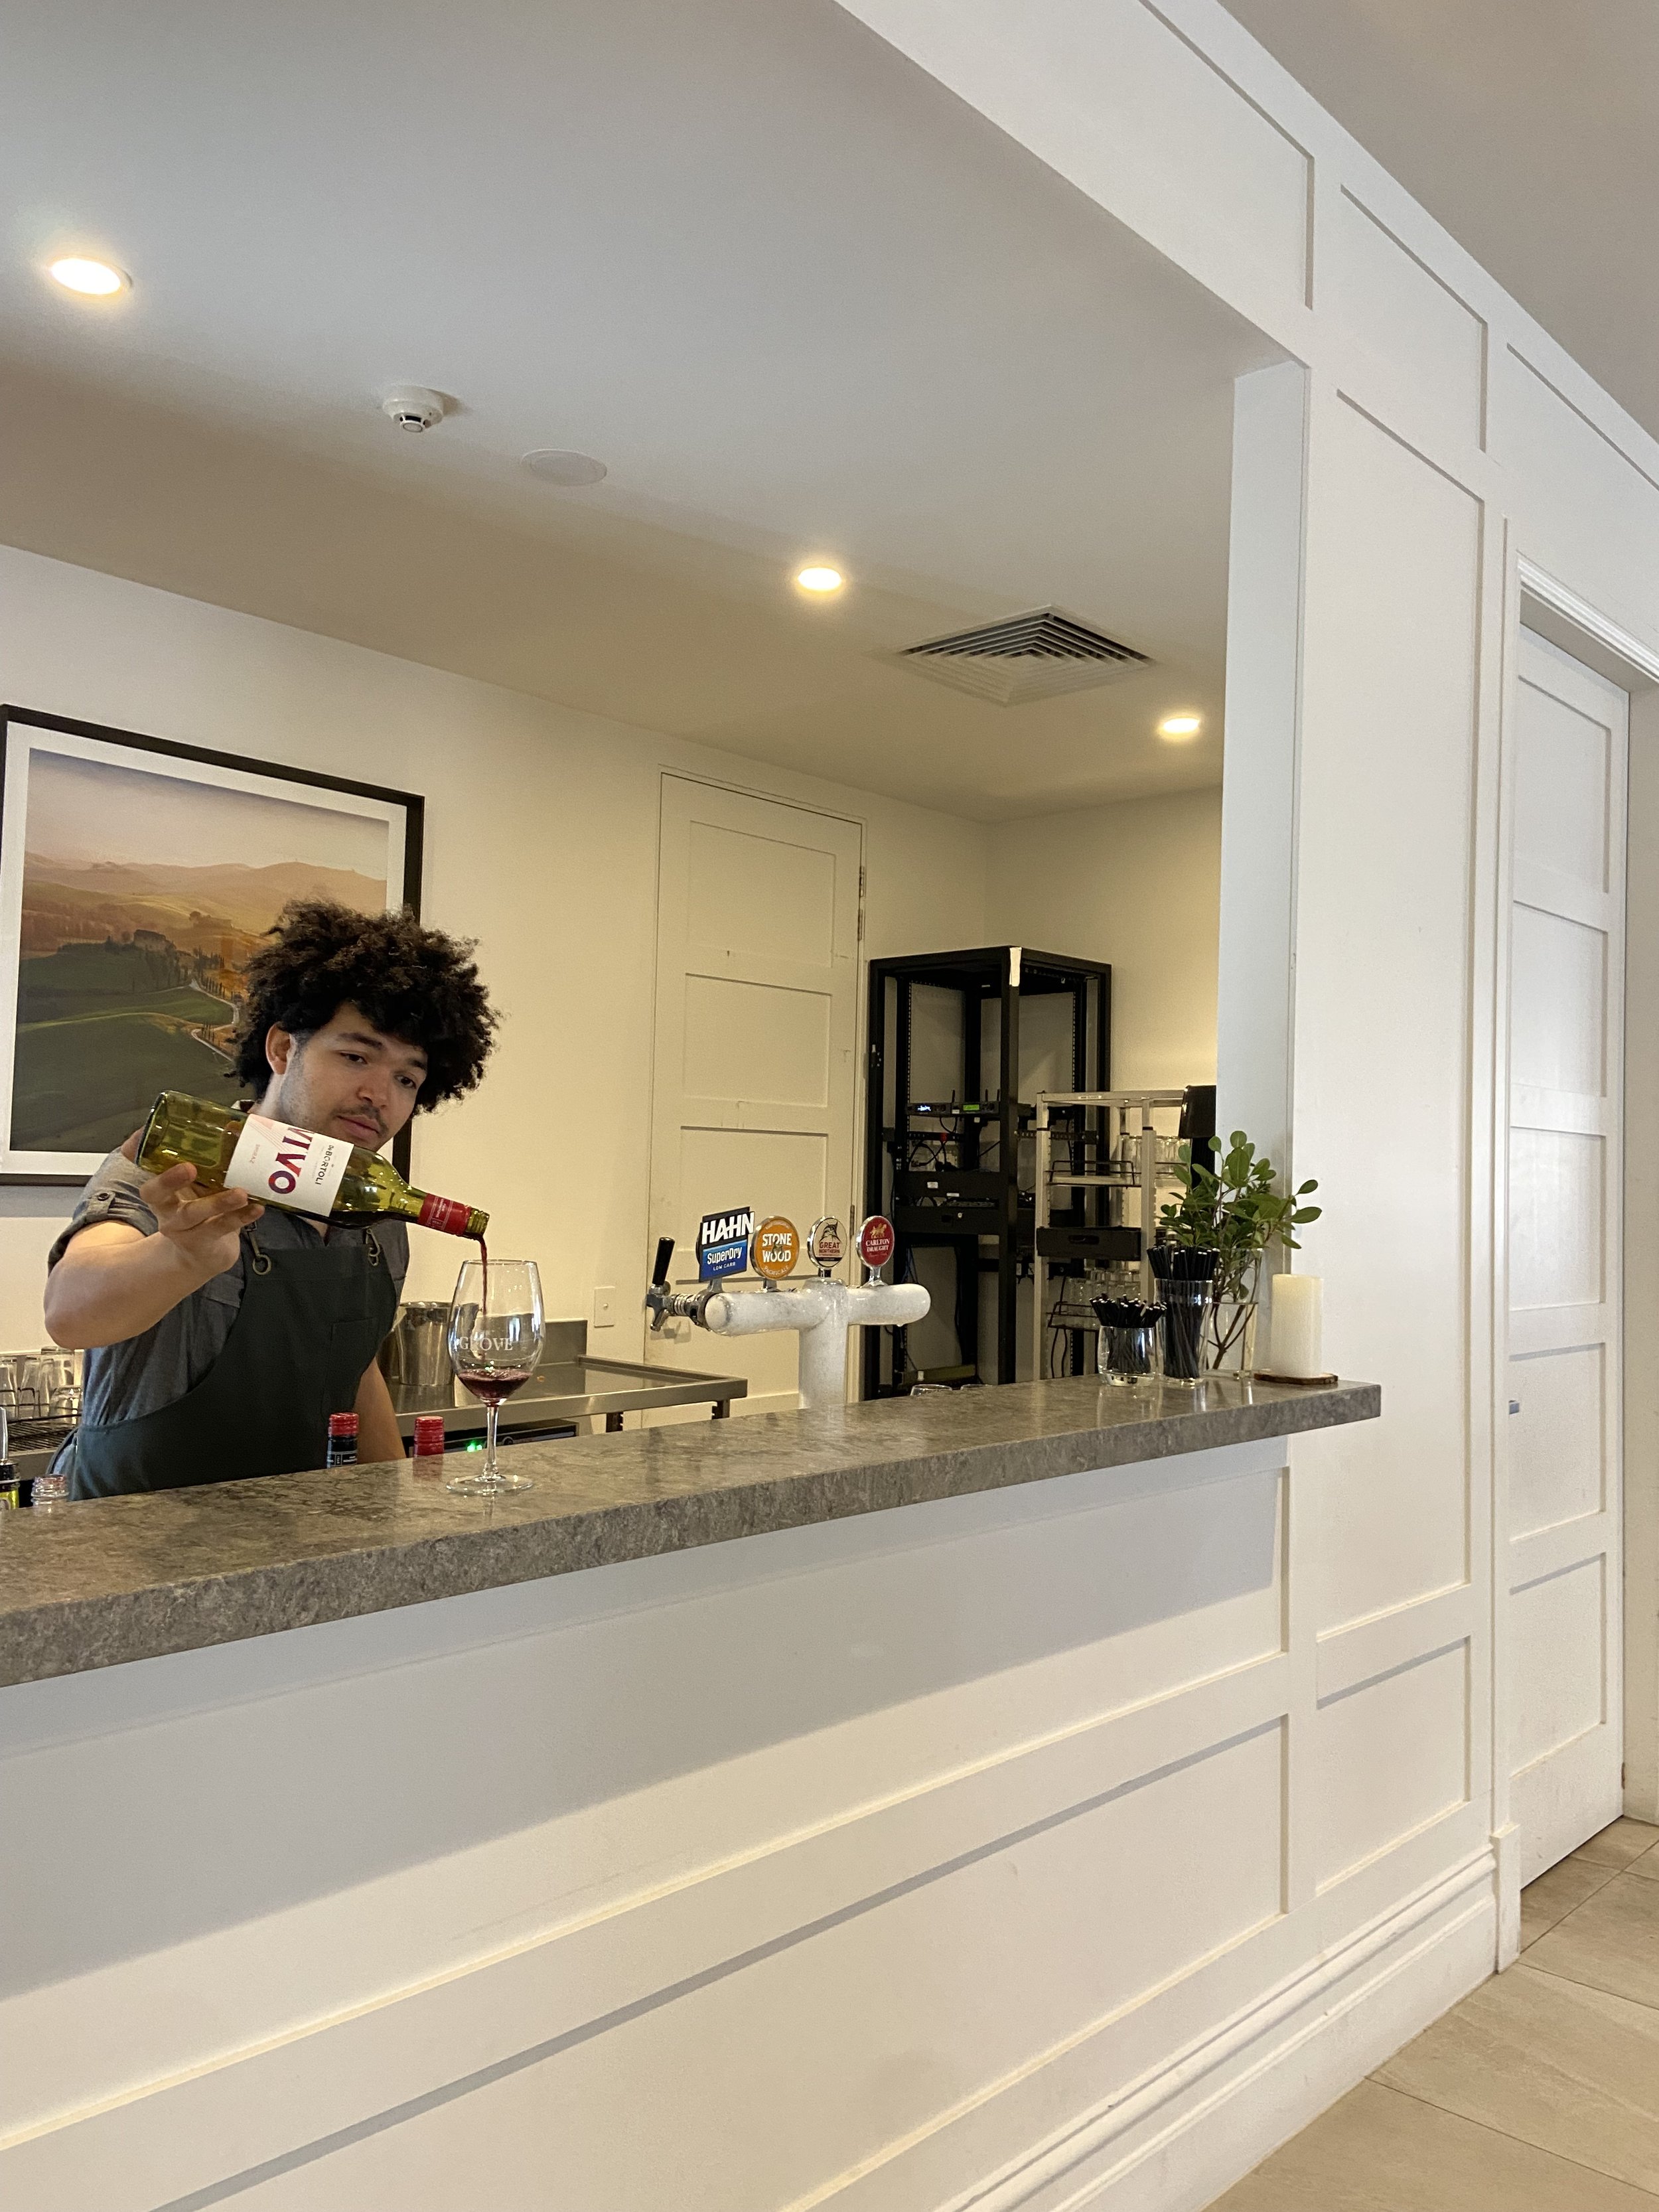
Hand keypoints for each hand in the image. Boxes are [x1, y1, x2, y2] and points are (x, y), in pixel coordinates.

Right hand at [119, 1130, 263, 1282]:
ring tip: (240, 1193)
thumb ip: (212, 1158)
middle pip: (155, 1194)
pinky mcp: (201, 1243)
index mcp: (162, 1186)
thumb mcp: (202, 1182)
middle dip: (169, 1179)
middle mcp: (165, 1207)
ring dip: (217, 1203)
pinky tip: (257, 1208)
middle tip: (189, 1168)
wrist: (205, 1253)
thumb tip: (234, 1123)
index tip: (141, 1136)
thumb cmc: (203, 1206)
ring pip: (193, 1214)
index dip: (136, 1150)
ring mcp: (181, 1228)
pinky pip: (220, 1229)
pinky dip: (240, 1218)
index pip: (142, 1165)